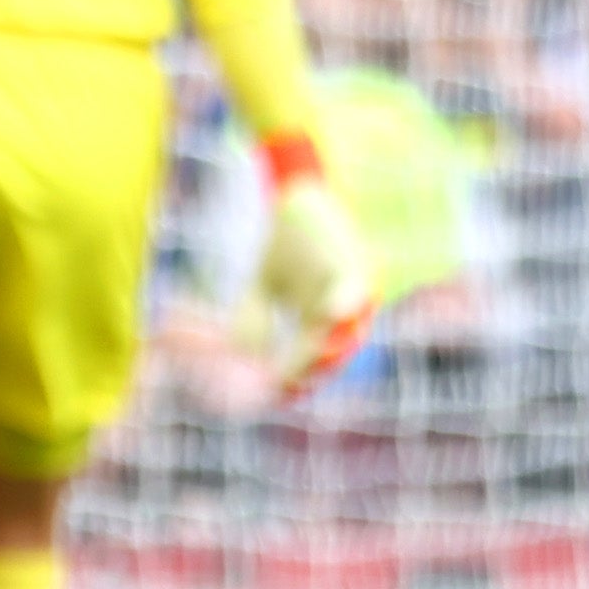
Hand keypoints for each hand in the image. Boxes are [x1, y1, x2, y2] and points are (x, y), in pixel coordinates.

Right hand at [257, 134, 382, 395]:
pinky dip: (344, 302)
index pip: (308, 359)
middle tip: (288, 385)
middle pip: (331, 353)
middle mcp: (341, 311)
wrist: (297, 194)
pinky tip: (330, 313)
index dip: (292, 378)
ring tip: (311, 366)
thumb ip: (251, 318)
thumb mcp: (262, 284)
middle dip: (310, 371)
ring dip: (332, 350)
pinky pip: (353, 289)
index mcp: (321, 319)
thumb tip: (235, 351)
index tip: (272, 393)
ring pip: (348, 330)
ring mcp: (349, 290)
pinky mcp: (352, 264)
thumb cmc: (285, 241)